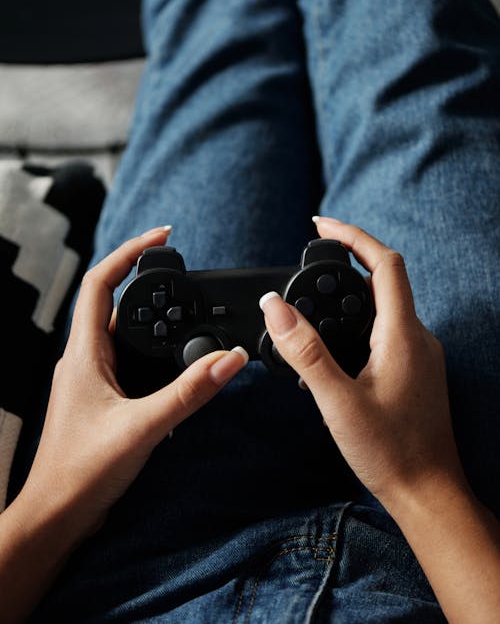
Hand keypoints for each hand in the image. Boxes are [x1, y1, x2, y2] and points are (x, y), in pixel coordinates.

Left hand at [20, 227, 247, 538]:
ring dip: (152, 319)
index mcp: (84, 353)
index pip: (102, 283)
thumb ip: (189, 393)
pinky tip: (176, 366)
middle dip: (148, 282)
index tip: (162, 236)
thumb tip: (228, 360)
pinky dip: (153, 352)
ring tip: (186, 312)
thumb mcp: (144, 427)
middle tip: (184, 274)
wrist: (57, 515)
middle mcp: (85, 359)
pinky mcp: (103, 398)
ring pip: (123, 334)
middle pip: (115, 303)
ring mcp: (92, 379)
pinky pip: (129, 360)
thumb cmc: (82, 472)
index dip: (130, 252)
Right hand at [259, 217, 467, 510]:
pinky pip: (384, 331)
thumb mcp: (336, 400)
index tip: (320, 224)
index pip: (384, 263)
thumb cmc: (390, 452)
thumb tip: (274, 307)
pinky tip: (332, 350)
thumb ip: (304, 351)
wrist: (428, 494)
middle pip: (383, 279)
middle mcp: (416, 337)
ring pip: (382, 307)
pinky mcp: (414, 371)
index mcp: (401, 334)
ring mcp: (418, 355)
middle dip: (345, 262)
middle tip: (308, 260)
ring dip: (348, 296)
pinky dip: (356, 324)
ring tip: (310, 306)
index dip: (352, 236)